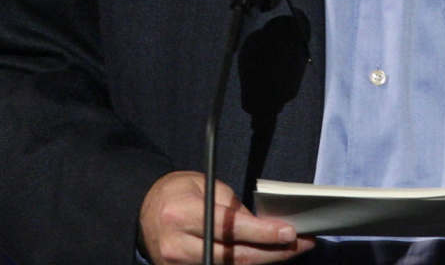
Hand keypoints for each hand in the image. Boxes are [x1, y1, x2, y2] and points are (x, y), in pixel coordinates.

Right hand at [138, 171, 315, 264]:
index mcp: (182, 214)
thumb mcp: (206, 186)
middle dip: (272, 252)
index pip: (230, 229)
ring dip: (264, 260)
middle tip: (301, 245)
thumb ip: (233, 208)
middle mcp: (178, 244)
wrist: (144, 211)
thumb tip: (265, 226)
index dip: (263, 233)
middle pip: (234, 256)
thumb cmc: (178, 193)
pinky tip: (265, 256)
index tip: (290, 232)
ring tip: (289, 250)